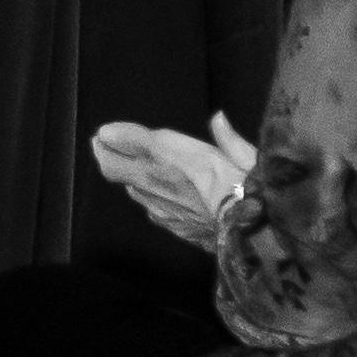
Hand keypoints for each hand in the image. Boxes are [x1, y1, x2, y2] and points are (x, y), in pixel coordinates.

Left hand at [92, 115, 251, 255]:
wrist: (254, 237)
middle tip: (101, 144)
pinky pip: (151, 209)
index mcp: (171, 158)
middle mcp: (158, 182)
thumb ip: (227, 139)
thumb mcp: (247, 159)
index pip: (126, 140)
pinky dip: (151, 199)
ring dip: (129, 176)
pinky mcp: (172, 227)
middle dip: (104, 153)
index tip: (107, 132)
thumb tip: (218, 119)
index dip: (115, 135)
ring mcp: (160, 207)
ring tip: (129, 164)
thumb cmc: (254, 193)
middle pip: (112, 166)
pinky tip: (158, 195)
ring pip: (131, 188)